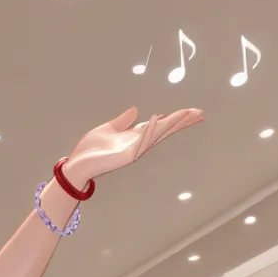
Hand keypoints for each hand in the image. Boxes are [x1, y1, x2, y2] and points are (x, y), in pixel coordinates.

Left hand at [63, 106, 203, 187]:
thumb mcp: (108, 129)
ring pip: (158, 134)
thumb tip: (136, 111)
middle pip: (165, 130)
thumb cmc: (90, 150)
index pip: (160, 125)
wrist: (77, 165)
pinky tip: (158, 117)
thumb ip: (123, 121)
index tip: (192, 112)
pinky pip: (140, 139)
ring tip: (187, 112)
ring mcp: (134, 151)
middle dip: (182, 121)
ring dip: (172, 123)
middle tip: (200, 112)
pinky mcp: (126, 155)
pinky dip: (150, 129)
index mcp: (135, 137)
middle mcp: (138, 144)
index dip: (176, 118)